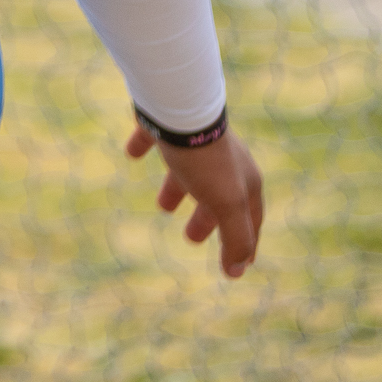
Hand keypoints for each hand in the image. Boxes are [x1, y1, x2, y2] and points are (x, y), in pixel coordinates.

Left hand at [127, 117, 263, 277]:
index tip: (239, 263)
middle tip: (191, 238)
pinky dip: (144, 146)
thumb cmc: (205, 160)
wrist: (180, 108)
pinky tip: (131, 153)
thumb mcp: (226, 205)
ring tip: (163, 207)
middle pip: (218, 196)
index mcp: (242, 180)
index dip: (245, 242)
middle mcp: (224, 160)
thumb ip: (235, 238)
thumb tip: (237, 273)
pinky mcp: (166, 124)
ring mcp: (195, 141)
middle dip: (207, 219)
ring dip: (178, 189)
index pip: (250, 219)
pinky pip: (155, 138)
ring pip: (189, 171)